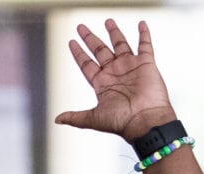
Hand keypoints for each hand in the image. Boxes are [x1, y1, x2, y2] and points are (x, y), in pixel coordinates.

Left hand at [54, 19, 175, 140]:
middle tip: (81, 27)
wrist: (144, 120)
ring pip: (120, 44)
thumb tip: (57, 119)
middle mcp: (114, 73)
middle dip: (90, 38)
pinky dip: (143, 34)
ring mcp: (130, 67)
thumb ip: (75, 116)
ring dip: (113, 32)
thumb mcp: (93, 118)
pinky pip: (145, 45)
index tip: (71, 42)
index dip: (79, 53)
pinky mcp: (146, 64)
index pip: (86, 64)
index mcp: (101, 84)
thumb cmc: (120, 121)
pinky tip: (141, 24)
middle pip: (99, 50)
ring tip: (107, 20)